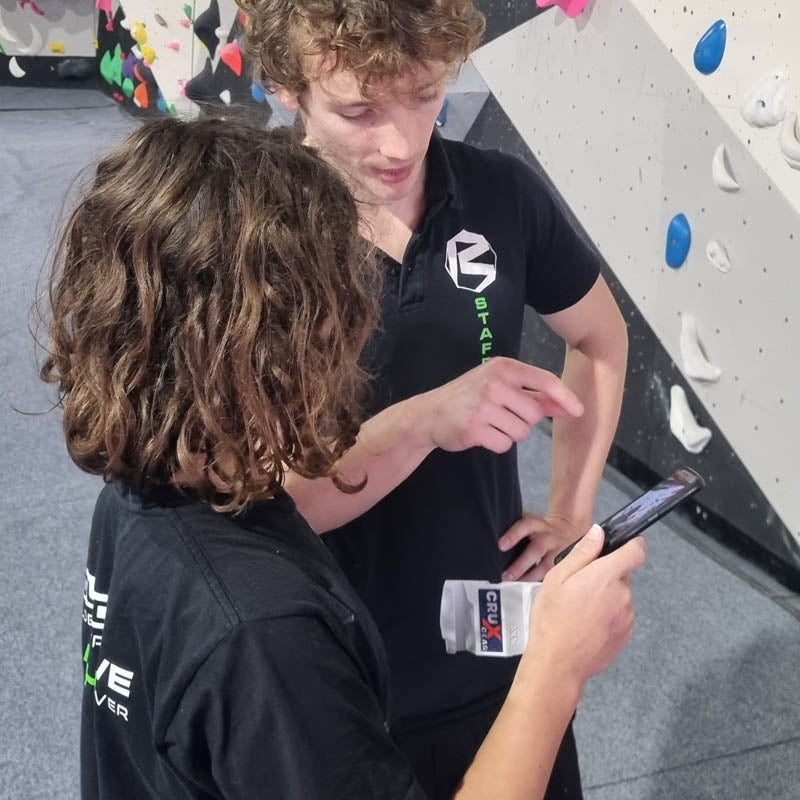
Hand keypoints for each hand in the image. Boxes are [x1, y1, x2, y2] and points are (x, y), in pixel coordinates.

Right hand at [416, 357, 583, 454]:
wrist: (430, 412)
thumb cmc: (470, 396)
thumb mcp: (500, 385)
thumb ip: (535, 395)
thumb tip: (569, 407)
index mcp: (503, 367)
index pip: (544, 380)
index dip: (565, 397)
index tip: (579, 411)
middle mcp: (494, 383)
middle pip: (535, 413)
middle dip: (524, 420)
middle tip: (502, 415)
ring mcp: (483, 406)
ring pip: (521, 432)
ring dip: (510, 433)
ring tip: (490, 423)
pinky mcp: (474, 429)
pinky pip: (504, 445)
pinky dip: (496, 444)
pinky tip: (481, 434)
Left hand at [498, 511, 584, 581]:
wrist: (566, 529)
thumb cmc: (538, 528)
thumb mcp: (528, 521)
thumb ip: (512, 526)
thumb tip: (490, 536)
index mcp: (536, 524)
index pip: (524, 526)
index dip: (513, 535)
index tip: (501, 546)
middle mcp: (548, 536)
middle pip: (536, 550)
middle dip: (520, 565)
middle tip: (506, 576)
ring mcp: (557, 550)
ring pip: (546, 566)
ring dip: (530, 577)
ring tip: (516, 585)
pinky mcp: (563, 563)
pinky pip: (551, 575)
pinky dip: (540, 582)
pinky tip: (528, 587)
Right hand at [524, 524, 646, 685]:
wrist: (557, 663)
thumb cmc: (552, 619)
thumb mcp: (557, 578)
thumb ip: (582, 553)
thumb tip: (599, 533)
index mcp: (606, 577)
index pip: (636, 551)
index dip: (631, 544)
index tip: (620, 544)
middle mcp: (623, 595)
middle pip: (621, 575)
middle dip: (604, 575)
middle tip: (578, 586)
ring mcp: (627, 617)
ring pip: (618, 596)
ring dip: (605, 597)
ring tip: (578, 609)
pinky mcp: (625, 634)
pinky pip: (618, 615)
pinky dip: (606, 616)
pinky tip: (585, 624)